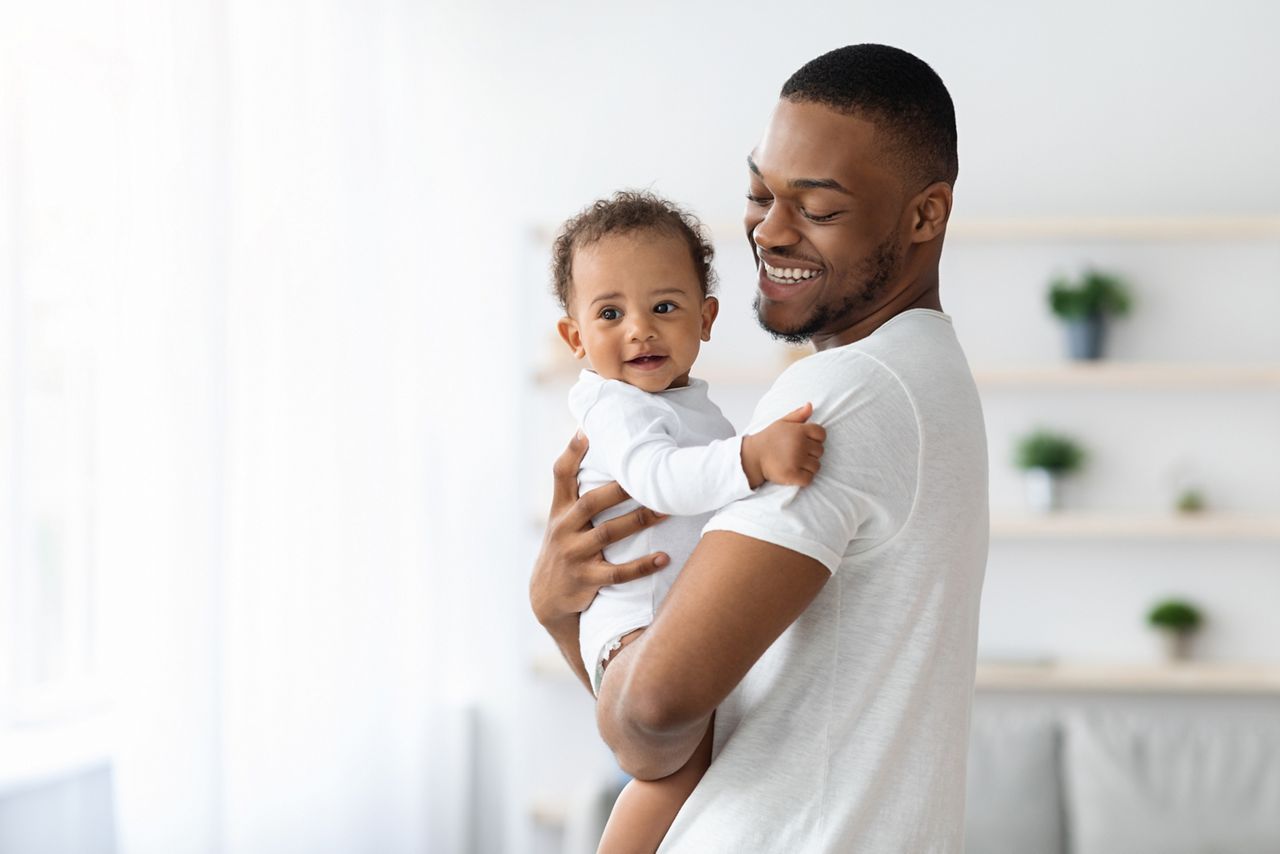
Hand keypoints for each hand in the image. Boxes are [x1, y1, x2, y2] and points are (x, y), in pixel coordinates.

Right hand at [530, 432, 669, 631]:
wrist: (546, 597)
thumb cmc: (565, 546)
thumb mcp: (562, 518)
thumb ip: (574, 488)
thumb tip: (588, 439)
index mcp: (560, 510)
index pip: (561, 475)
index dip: (572, 453)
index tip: (586, 431)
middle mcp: (563, 530)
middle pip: (591, 502)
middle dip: (619, 489)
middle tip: (648, 475)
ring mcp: (574, 556)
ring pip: (607, 534)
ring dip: (639, 521)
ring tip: (667, 512)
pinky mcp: (586, 581)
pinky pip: (617, 573)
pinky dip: (642, 566)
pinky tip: (664, 558)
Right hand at [740, 402, 825, 487]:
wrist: (752, 456)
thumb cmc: (769, 439)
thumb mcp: (782, 422)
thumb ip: (798, 415)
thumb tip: (810, 405)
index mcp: (799, 430)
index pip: (821, 434)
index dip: (816, 439)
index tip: (805, 443)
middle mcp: (800, 444)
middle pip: (820, 451)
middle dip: (811, 453)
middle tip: (797, 454)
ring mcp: (796, 460)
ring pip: (816, 466)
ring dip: (808, 467)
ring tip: (795, 463)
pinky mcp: (792, 475)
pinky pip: (809, 479)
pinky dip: (804, 478)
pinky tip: (795, 473)